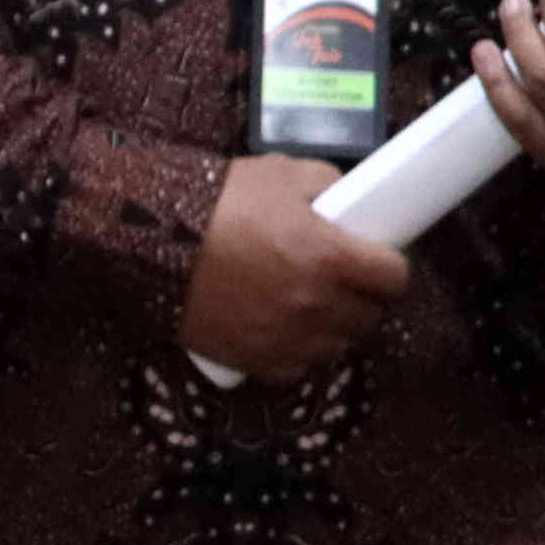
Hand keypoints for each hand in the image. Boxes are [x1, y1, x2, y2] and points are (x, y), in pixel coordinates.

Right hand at [181, 154, 410, 382]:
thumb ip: (328, 187)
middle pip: (369, 317)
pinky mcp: (252, 360)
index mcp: (332, 257)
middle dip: (367, 299)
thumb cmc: (221, 201)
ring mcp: (284, 337)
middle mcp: (315, 305)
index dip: (392, 269)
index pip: (394, 278)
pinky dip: (302, 354)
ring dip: (337, 329)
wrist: (150, 237)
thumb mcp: (284, 175)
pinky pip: (298, 370)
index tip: (382, 263)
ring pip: (337, 347)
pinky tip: (292, 332)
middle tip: (352, 284)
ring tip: (321, 308)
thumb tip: (348, 202)